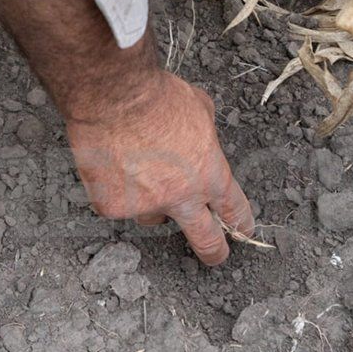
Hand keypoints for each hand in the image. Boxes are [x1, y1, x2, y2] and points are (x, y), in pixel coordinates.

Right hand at [65, 72, 254, 264]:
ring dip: (151, 203)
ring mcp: (145, 205)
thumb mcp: (200, 108)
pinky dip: (115, 190)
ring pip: (152, 217)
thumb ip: (204, 136)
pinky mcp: (113, 207)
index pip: (234, 209)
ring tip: (137, 170)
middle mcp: (181, 197)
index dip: (240, 221)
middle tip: (216, 256)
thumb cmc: (157, 96)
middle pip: (205, 240)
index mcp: (210, 174)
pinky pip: (117, 205)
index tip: (241, 230)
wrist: (114, 95)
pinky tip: (111, 165)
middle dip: (215, 252)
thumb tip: (198, 142)